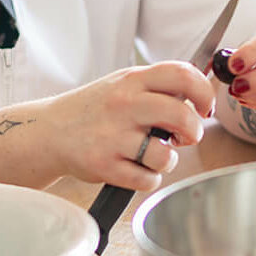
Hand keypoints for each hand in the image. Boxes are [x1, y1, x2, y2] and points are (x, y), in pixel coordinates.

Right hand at [33, 61, 215, 191]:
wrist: (50, 131)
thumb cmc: (94, 109)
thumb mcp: (122, 85)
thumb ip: (158, 87)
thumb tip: (202, 96)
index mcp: (132, 80)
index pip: (183, 75)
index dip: (205, 94)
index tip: (205, 108)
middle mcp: (123, 105)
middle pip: (182, 116)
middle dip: (193, 132)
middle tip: (184, 137)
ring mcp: (113, 136)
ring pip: (166, 156)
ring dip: (165, 160)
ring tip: (148, 153)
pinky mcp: (105, 165)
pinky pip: (148, 180)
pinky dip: (146, 178)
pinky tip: (132, 166)